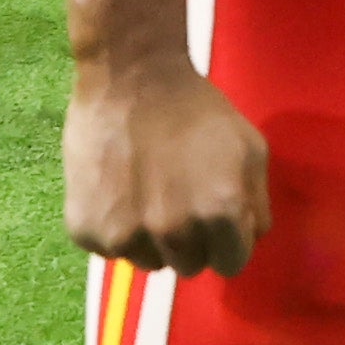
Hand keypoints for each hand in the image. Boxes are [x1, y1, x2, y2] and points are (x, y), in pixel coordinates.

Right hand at [62, 62, 271, 276]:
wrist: (131, 77)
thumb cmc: (196, 109)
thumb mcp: (249, 147)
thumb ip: (257, 201)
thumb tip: (248, 239)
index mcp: (221, 214)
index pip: (230, 264)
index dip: (225, 242)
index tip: (213, 221)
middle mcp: (175, 234)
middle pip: (189, 267)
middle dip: (190, 241)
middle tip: (178, 201)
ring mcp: (127, 236)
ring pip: (148, 262)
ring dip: (151, 240)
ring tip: (146, 193)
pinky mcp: (87, 230)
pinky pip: (108, 249)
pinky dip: (113, 228)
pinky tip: (117, 190)